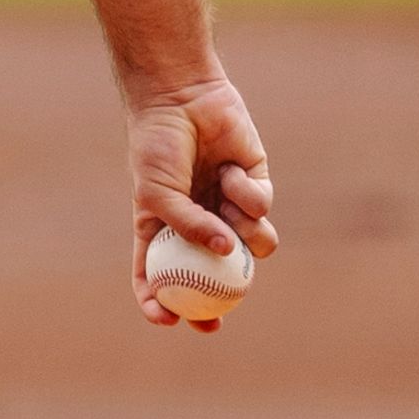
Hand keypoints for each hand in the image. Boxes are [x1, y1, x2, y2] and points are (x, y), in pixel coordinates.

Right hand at [129, 69, 274, 331]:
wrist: (182, 98)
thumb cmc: (158, 147)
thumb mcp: (157, 194)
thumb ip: (187, 227)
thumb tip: (223, 253)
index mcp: (165, 228)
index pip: (160, 276)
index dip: (161, 303)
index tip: (168, 320)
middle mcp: (200, 222)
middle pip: (214, 276)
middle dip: (217, 304)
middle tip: (218, 318)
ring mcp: (229, 205)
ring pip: (252, 245)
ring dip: (245, 235)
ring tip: (229, 208)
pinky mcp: (254, 183)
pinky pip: (261, 206)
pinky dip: (247, 194)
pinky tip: (231, 169)